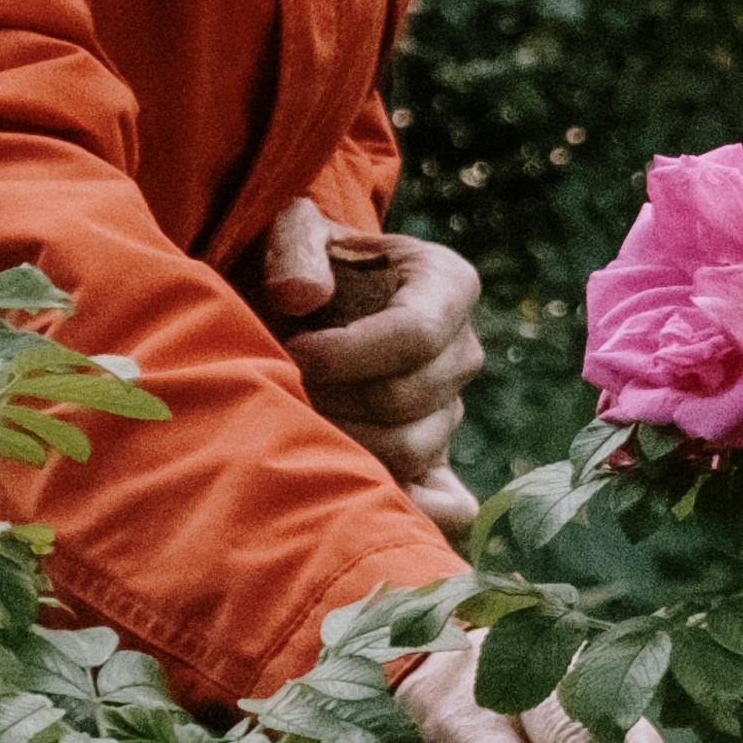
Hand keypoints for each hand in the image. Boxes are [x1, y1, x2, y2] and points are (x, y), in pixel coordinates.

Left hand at [259, 202, 484, 498]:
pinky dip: (415, 511)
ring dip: (343, 442)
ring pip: (410, 450)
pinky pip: (448, 505)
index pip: (414, 334)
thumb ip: (296, 248)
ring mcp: (451, 410)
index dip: (348, 352)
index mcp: (447, 284)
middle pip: (407, 398)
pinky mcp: (435, 461)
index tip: (293, 350)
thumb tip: (304, 296)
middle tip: (280, 387)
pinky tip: (361, 503)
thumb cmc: (300, 266)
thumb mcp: (293, 231)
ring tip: (296, 418)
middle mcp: (462, 350)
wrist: (301, 313)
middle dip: (334, 398)